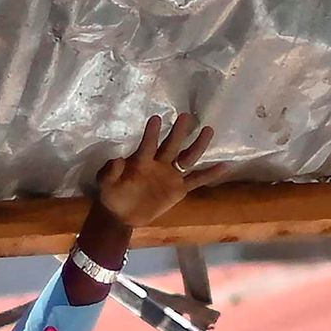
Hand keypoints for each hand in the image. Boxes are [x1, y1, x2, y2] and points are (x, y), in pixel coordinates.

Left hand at [88, 115, 221, 234]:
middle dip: (179, 132)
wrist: (121, 214)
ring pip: (187, 158)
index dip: (151, 134)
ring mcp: (171, 175)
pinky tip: (225, 165)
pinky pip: (197, 180)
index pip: (148, 146)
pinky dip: (210, 174)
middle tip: (187, 116)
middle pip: (172, 145)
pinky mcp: (179, 189)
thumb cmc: (112, 194)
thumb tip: (116, 159)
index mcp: (141, 161)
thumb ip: (110, 172)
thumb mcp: (105, 184)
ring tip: (208, 130)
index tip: (156, 118)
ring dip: (197, 145)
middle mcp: (159, 163)